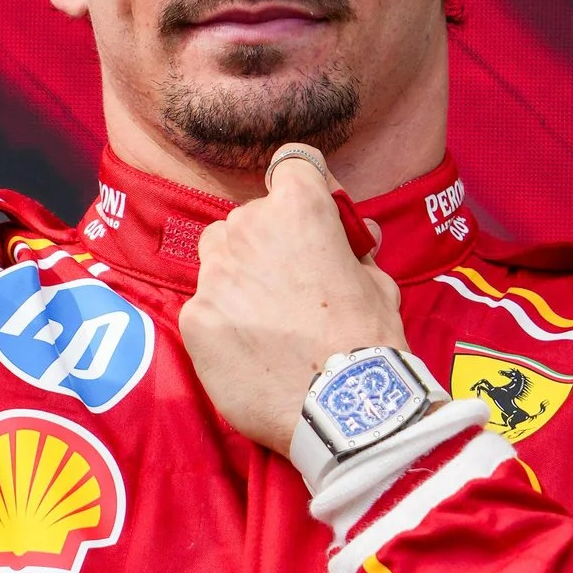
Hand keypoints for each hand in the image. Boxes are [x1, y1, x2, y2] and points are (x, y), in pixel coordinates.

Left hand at [178, 152, 408, 453]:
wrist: (341, 408)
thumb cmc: (367, 342)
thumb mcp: (377, 280)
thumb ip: (351, 248)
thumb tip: (352, 239)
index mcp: (299, 206)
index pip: (290, 164)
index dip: (301, 187)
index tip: (307, 213)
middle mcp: (248, 227)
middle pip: (247, 219)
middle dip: (266, 244)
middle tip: (291, 287)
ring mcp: (215, 273)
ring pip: (217, 259)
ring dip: (237, 280)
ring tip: (268, 323)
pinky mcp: (194, 318)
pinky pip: (204, 308)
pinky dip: (222, 325)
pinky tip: (250, 353)